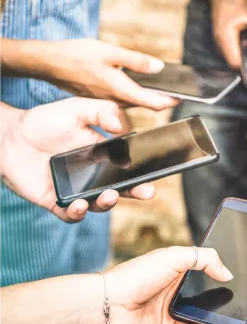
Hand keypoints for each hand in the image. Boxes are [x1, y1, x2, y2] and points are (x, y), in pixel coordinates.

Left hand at [0, 98, 155, 222]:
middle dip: (136, 192)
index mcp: (104, 156)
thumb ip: (102, 111)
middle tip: (146, 191)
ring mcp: (77, 190)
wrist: (8, 135)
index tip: (154, 173)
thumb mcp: (77, 109)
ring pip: (99, 204)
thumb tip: (121, 126)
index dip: (143, 173)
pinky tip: (79, 204)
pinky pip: (71, 214)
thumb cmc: (44, 121)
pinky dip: (77, 213)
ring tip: (109, 196)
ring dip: (107, 203)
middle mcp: (94, 176)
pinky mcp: (56, 202)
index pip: (128, 167)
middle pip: (121, 189)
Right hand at [36, 39, 178, 109]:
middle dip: (161, 101)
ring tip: (160, 91)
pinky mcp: (99, 98)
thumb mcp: (110, 52)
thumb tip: (159, 67)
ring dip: (147, 98)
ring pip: (132, 103)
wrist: (48, 63)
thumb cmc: (77, 55)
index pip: (152, 103)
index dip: (170, 102)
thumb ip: (136, 61)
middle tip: (175, 94)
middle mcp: (114, 101)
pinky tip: (135, 86)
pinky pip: (120, 100)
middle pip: (144, 105)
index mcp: (120, 90)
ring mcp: (106, 101)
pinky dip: (132, 95)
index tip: (182, 98)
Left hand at [105, 246, 233, 323]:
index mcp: (175, 264)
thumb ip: (204, 259)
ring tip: (237, 313)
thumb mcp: (174, 256)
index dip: (218, 266)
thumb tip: (227, 273)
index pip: (203, 263)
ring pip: (200, 309)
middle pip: (204, 288)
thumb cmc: (136, 275)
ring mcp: (170, 305)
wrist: (110, 304)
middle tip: (242, 294)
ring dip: (217, 312)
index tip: (237, 270)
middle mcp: (173, 284)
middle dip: (221, 291)